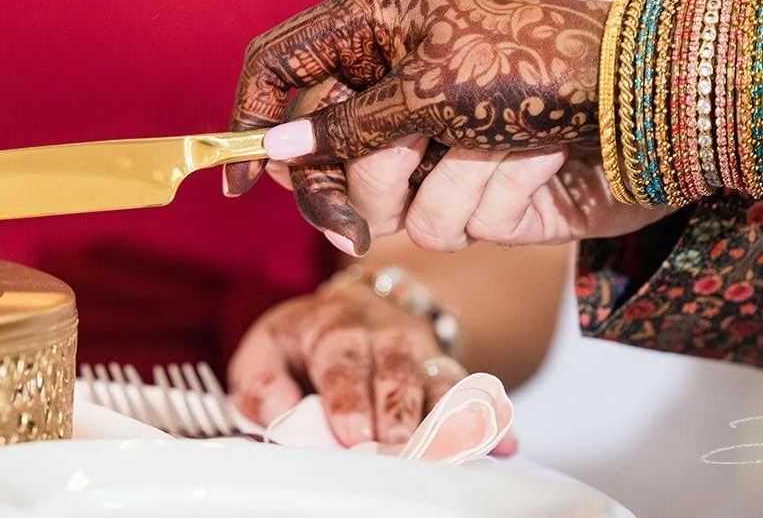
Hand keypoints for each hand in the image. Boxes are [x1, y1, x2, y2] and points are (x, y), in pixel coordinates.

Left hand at [228, 275, 513, 451]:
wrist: (356, 313)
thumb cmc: (305, 344)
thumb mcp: (268, 349)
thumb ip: (259, 379)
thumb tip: (275, 407)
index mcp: (333, 325)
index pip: (341, 356)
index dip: (348, 394)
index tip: (350, 433)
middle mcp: (384, 333)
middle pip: (398, 366)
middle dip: (399, 406)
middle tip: (396, 443)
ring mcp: (423, 352)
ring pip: (440, 378)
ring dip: (445, 414)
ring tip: (450, 449)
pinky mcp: (449, 373)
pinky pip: (473, 394)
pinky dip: (490, 418)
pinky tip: (503, 443)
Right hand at [230, 0, 670, 251]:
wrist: (654, 104)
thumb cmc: (541, 64)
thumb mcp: (429, 86)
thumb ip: (345, 124)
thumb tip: (277, 149)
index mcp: (377, 20)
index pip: (280, 63)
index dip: (250, 117)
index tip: (240, 182)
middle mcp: (398, 77)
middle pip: (320, 148)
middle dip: (347, 186)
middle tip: (354, 227)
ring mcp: (435, 134)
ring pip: (383, 197)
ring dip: (438, 190)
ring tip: (496, 155)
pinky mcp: (474, 185)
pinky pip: (446, 218)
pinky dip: (489, 198)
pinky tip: (534, 166)